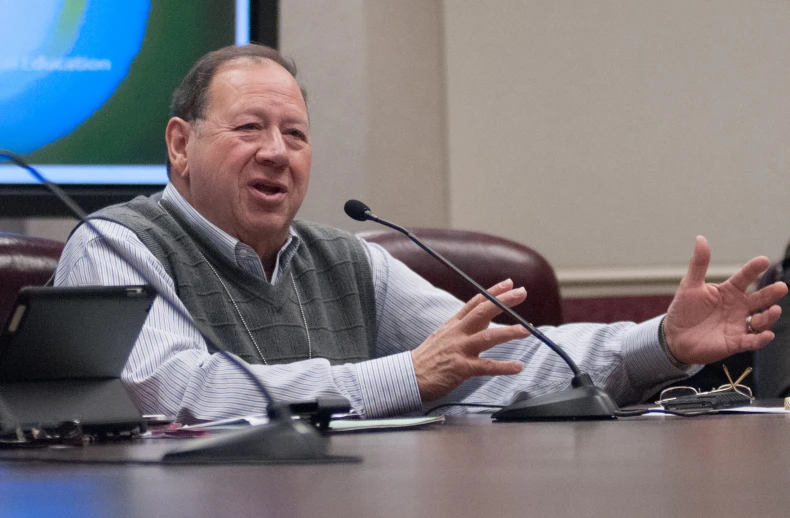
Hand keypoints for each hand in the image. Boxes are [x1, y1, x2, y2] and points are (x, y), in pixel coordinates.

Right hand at [411, 279, 529, 401]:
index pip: (475, 302)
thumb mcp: (444, 335)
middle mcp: (457, 333)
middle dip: (504, 301)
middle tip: (522, 292)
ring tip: (527, 330)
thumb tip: (486, 319)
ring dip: (509, 332)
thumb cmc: (429, 358)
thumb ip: (464, 327)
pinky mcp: (460, 368)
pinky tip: (518, 366)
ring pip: (488, 337)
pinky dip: (504, 367)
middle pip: (483, 312)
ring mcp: (459, 349)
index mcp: (454, 324)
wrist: (409, 376)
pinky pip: (486, 366)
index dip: (493, 291)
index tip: (509, 283)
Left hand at [664, 236, 787, 364]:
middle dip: (771, 293)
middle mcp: (738, 307)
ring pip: (761, 320)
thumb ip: (698, 264)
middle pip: (759, 299)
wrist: (674, 337)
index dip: (753, 269)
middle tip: (782, 287)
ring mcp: (738, 324)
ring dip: (769, 316)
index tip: (763, 260)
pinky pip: (752, 341)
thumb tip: (700, 238)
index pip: (744, 278)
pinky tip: (767, 334)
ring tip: (774, 310)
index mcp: (728, 291)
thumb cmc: (683, 310)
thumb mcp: (690, 286)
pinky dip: (760, 339)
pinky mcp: (735, 342)